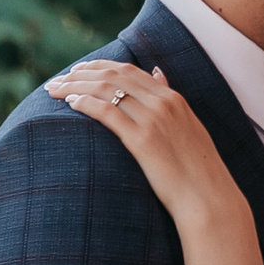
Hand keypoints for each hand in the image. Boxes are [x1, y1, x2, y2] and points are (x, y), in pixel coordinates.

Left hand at [46, 59, 261, 264]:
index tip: (78, 70)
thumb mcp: (188, 127)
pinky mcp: (142, 140)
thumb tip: (157, 73)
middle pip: (113, 75)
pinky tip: (70, 103)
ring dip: (75, 85)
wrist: (208, 198)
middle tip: (58, 79)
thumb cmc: (196, 171)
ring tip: (55, 90)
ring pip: (106, 89)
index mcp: (174, 98)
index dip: (99, 66)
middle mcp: (164, 103)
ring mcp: (153, 119)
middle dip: (81, 73)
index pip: (129, 70)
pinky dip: (85, 103)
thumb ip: (170, 101)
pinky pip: (107, 112)